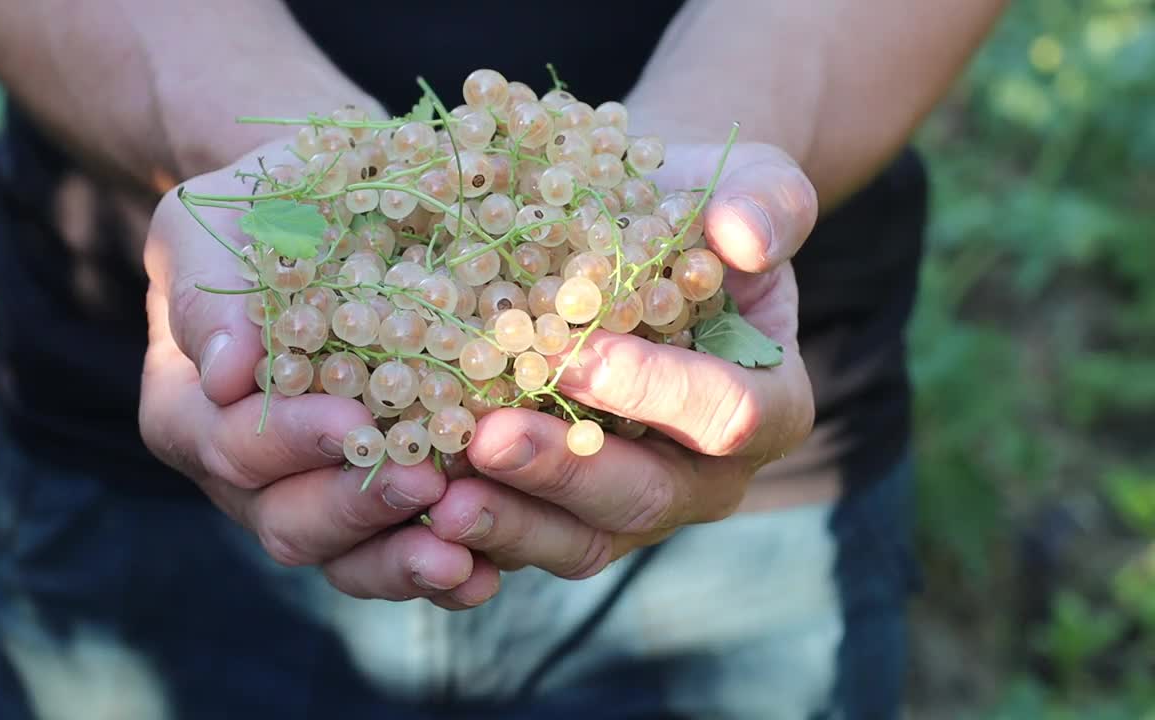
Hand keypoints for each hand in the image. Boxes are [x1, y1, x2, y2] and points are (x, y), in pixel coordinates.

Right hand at [139, 139, 498, 607]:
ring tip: (461, 553)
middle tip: (423, 480)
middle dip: (354, 505)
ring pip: (342, 559)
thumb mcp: (212, 227)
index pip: (225, 445)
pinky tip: (485, 569)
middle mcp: (243, 475)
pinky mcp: (373, 514)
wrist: (326, 222)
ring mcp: (310, 501)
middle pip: (284, 520)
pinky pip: (395, 562)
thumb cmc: (257, 215)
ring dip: (399, 560)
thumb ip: (210, 291)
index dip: (288, 442)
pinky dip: (436, 573)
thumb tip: (228, 374)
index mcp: (190, 409)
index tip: (356, 421)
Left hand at [425, 141, 817, 577]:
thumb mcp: (750, 188)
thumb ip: (767, 204)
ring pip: (582, 542)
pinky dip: (476, 536)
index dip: (655, 391)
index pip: (727, 414)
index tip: (576, 356)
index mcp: (768, 405)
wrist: (637, 243)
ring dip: (509, 524)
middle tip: (488, 440)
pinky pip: (528, 542)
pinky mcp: (571, 518)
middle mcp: (706, 475)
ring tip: (439, 500)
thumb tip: (746, 235)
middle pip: (645, 496)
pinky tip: (418, 512)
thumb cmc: (698, 213)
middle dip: (564, 472)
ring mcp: (636, 505)